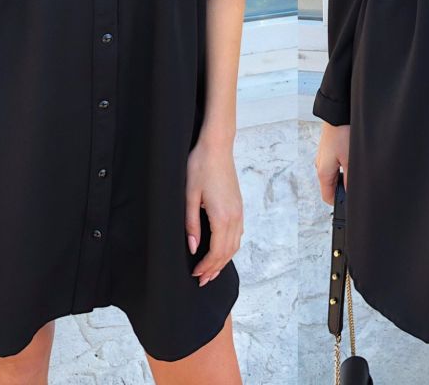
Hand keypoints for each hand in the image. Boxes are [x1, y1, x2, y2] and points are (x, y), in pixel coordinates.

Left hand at [185, 135, 242, 286]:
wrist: (217, 146)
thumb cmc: (200, 167)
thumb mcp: (189, 196)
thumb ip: (192, 224)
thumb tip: (194, 248)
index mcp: (222, 216)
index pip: (216, 251)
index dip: (206, 266)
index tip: (195, 275)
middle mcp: (235, 216)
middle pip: (228, 251)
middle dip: (215, 268)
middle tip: (202, 281)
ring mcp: (239, 210)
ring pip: (235, 244)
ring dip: (224, 260)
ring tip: (212, 271)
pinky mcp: (239, 205)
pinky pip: (238, 233)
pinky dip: (230, 247)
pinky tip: (222, 250)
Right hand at [315, 121, 349, 204]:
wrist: (337, 114)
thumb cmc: (341, 134)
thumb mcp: (349, 160)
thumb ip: (350, 179)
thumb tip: (352, 193)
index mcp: (323, 172)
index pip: (328, 197)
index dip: (339, 203)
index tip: (351, 200)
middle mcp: (320, 166)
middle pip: (330, 187)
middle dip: (343, 189)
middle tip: (356, 183)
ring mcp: (323, 158)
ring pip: (332, 175)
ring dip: (343, 176)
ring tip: (354, 169)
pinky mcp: (327, 150)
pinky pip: (333, 165)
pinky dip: (341, 166)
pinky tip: (350, 159)